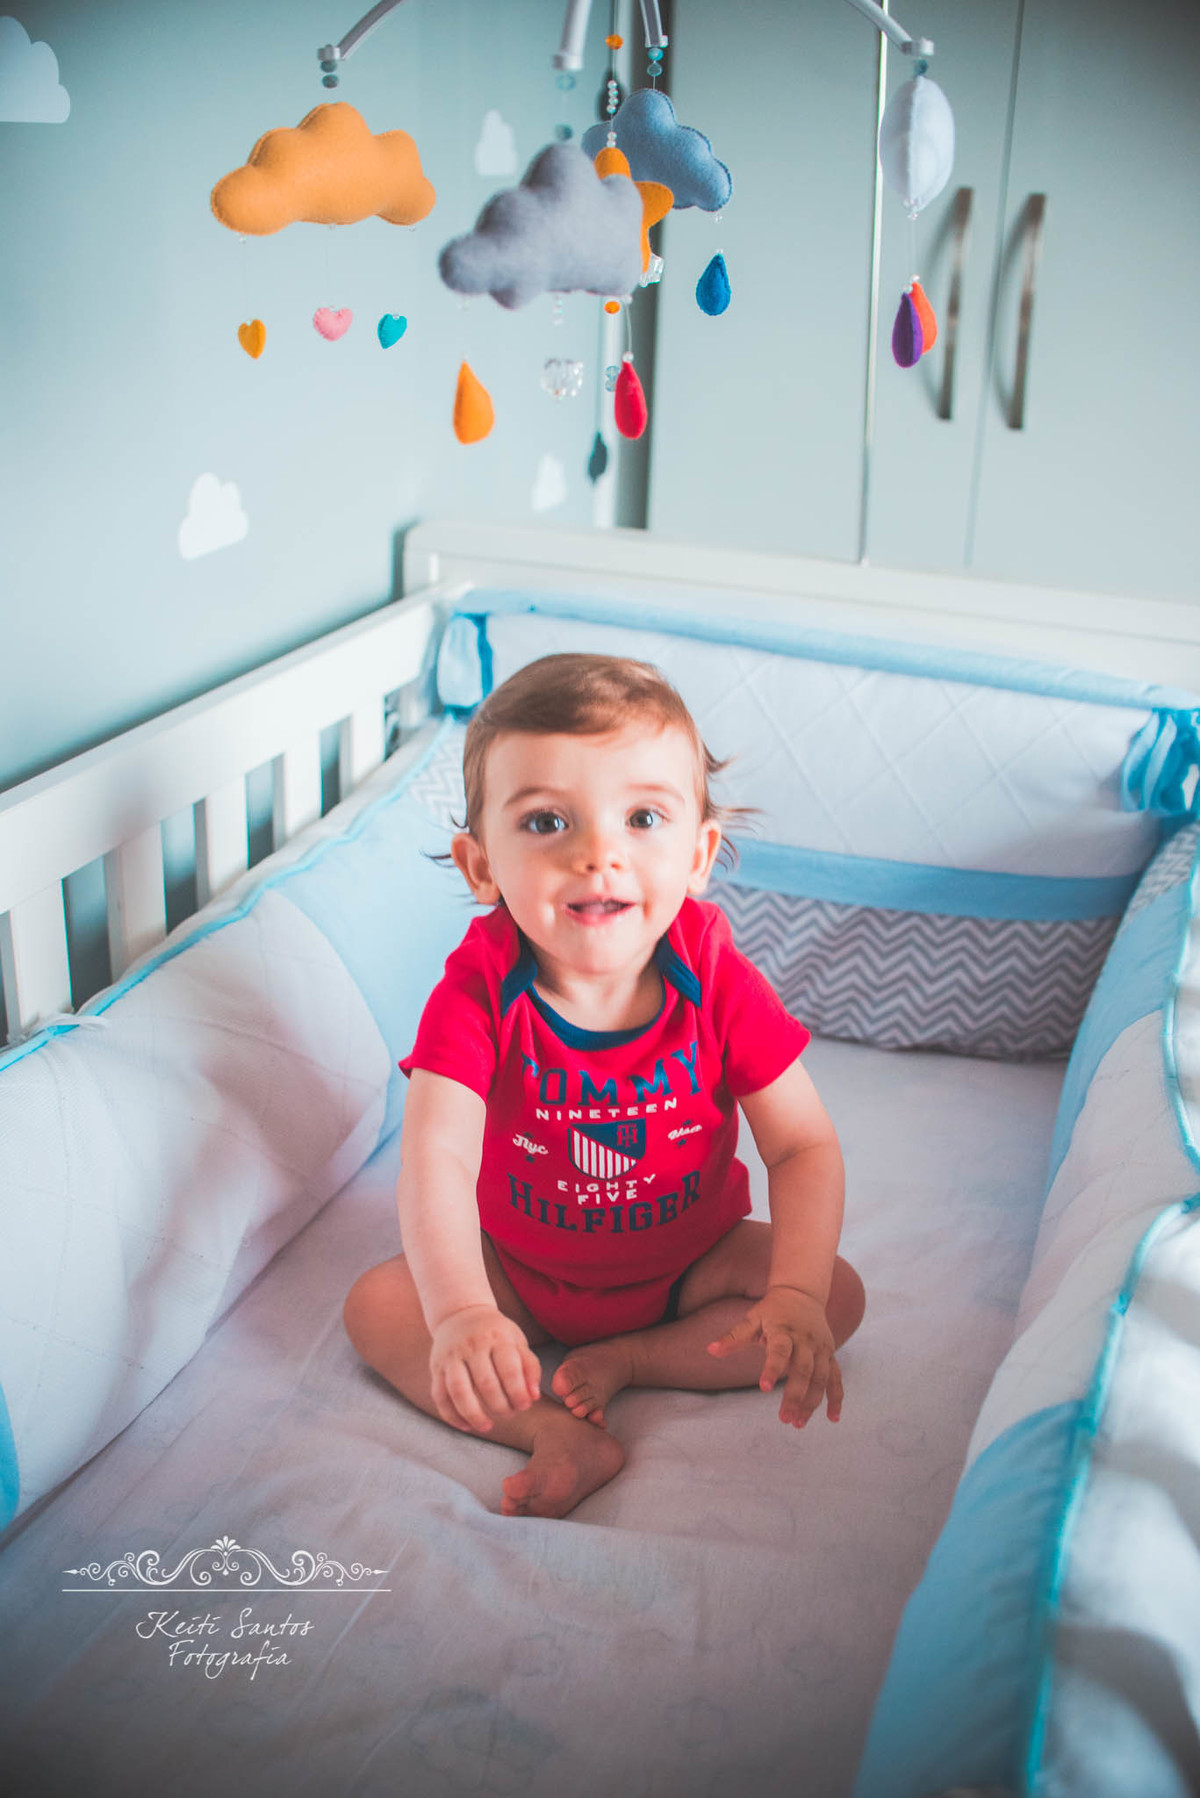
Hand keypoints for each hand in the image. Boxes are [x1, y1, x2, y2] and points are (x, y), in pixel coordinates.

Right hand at [429, 1305, 541, 1434]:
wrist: (460, 1313)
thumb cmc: (495, 1333)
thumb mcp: (517, 1340)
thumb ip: (529, 1367)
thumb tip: (534, 1397)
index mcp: (497, 1337)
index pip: (509, 1369)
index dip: (518, 1392)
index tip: (524, 1406)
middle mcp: (472, 1345)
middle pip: (485, 1383)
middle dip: (500, 1406)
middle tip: (510, 1414)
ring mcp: (451, 1356)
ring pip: (458, 1391)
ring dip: (474, 1415)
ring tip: (487, 1427)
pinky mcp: (436, 1367)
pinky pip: (440, 1396)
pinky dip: (451, 1415)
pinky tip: (465, 1425)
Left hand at [708, 1285, 842, 1427]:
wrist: (801, 1293)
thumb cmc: (772, 1310)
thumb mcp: (751, 1319)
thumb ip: (733, 1337)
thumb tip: (709, 1350)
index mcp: (784, 1330)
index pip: (780, 1350)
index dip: (772, 1368)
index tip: (763, 1388)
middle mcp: (806, 1340)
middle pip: (804, 1369)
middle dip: (795, 1395)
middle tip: (784, 1419)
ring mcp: (821, 1348)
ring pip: (821, 1378)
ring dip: (811, 1402)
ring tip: (798, 1423)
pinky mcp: (830, 1354)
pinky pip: (836, 1378)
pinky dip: (836, 1398)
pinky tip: (832, 1418)